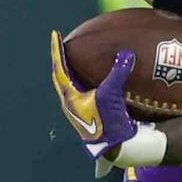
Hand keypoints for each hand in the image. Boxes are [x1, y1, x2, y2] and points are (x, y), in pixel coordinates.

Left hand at [49, 31, 136, 171]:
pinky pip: (83, 91)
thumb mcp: (112, 96)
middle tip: (62, 46)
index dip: (57, 50)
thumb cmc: (108, 123)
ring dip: (72, 71)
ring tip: (76, 59)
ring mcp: (79, 110)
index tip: (54, 34)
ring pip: (70, 85)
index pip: (59, 68)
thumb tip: (126, 53)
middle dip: (61, 60)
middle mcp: (70, 103)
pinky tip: (96, 78)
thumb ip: (118, 73)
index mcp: (69, 96)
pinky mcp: (90, 114)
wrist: (115, 148)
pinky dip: (85, 80)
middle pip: (61, 76)